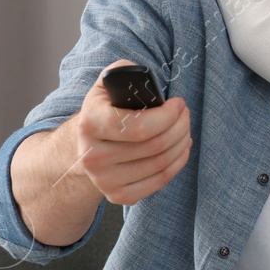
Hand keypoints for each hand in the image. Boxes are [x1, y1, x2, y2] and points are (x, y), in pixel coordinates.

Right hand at [72, 60, 190, 205]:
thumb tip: (144, 77)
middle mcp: (93, 156)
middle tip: (184, 114)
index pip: (139, 127)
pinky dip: (177, 163)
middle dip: (180, 126)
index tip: (178, 104)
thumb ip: (124, 73)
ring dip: (182, 142)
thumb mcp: (106, 86)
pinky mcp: (117, 195)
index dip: (168, 116)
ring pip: (161, 163)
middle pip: (155, 145)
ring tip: (184, 129)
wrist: (84, 146)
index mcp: (90, 124)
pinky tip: (180, 148)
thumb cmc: (105, 111)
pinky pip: (159, 181)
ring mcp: (104, 180)